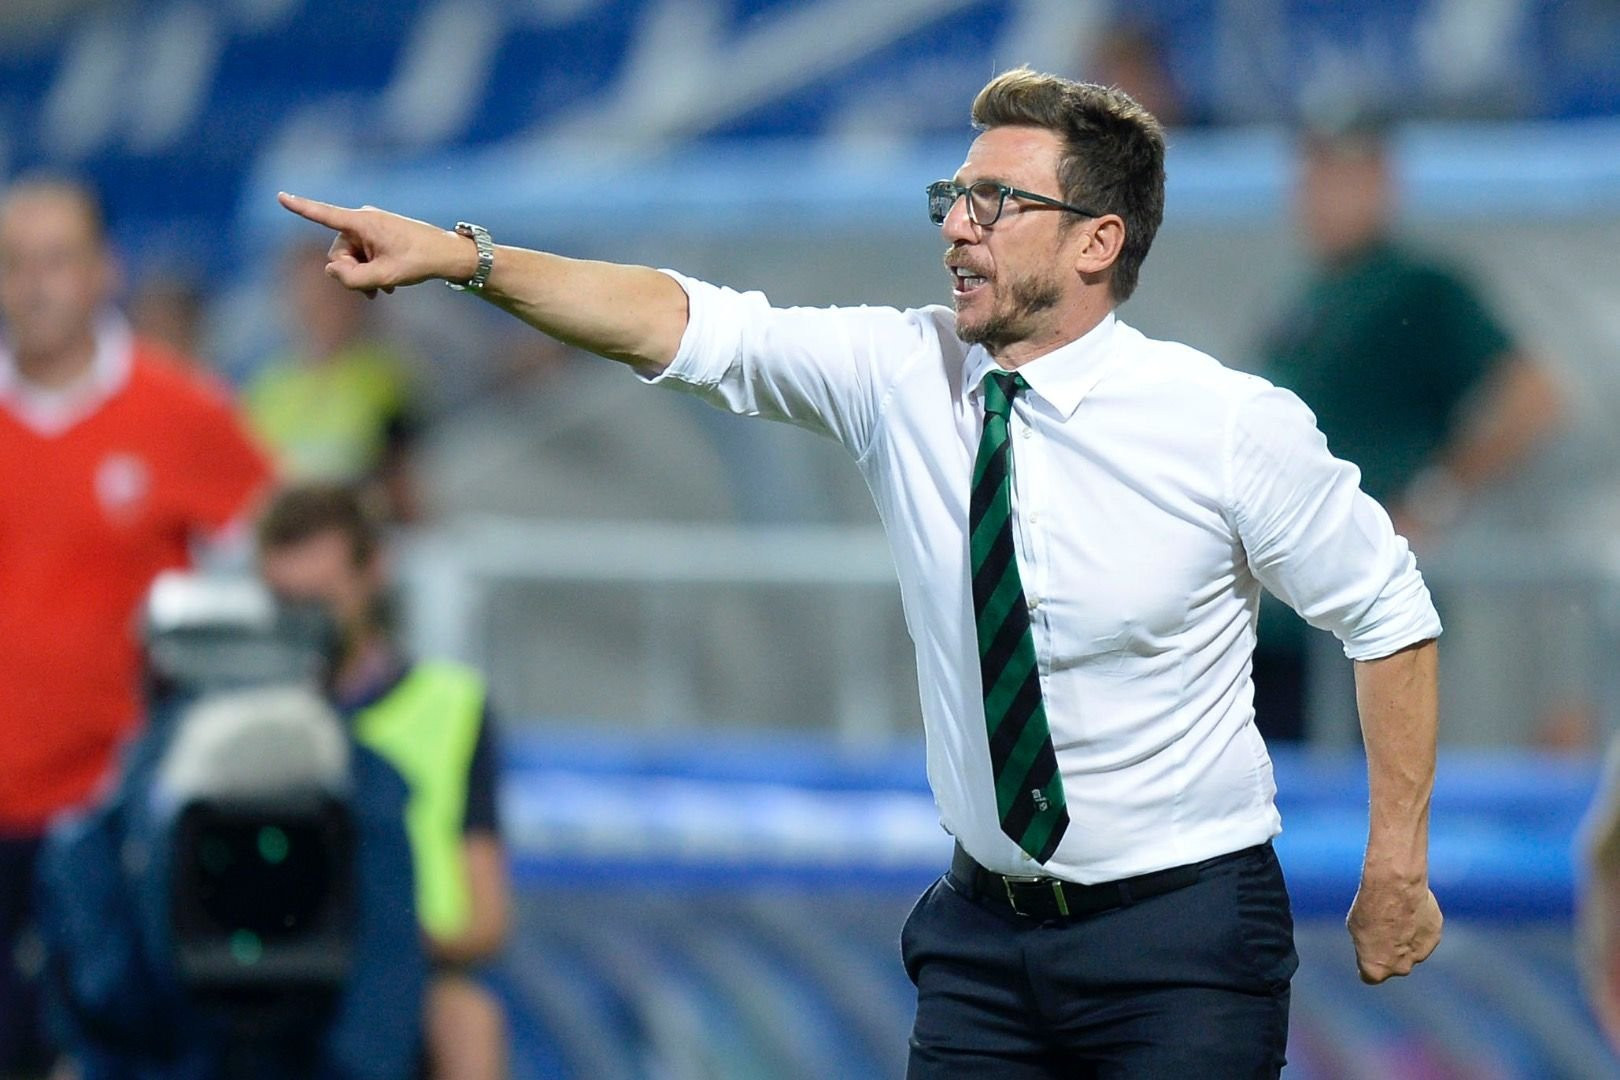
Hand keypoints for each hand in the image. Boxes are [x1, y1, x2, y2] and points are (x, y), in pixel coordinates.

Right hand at [277, 192, 475, 297]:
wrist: (449, 255)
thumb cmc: (420, 261)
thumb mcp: (386, 276)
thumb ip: (353, 279)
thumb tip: (330, 271)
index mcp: (363, 222)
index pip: (325, 214)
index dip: (301, 207)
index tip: (280, 195)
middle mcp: (363, 220)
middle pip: (338, 252)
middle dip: (351, 273)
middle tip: (375, 290)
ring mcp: (371, 227)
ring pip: (351, 257)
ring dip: (363, 276)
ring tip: (385, 290)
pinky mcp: (379, 235)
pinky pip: (363, 255)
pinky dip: (371, 271)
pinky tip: (387, 286)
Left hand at [1346, 872, 1442, 982]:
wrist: (1396, 888)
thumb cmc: (1369, 906)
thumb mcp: (1355, 927)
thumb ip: (1367, 944)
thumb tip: (1374, 946)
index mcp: (1376, 969)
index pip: (1369, 976)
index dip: (1366, 962)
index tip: (1366, 951)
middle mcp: (1400, 968)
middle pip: (1394, 964)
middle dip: (1389, 952)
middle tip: (1382, 928)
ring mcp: (1421, 954)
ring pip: (1411, 950)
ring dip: (1406, 939)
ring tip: (1396, 915)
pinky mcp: (1435, 937)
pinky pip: (1424, 935)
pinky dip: (1419, 926)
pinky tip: (1411, 908)